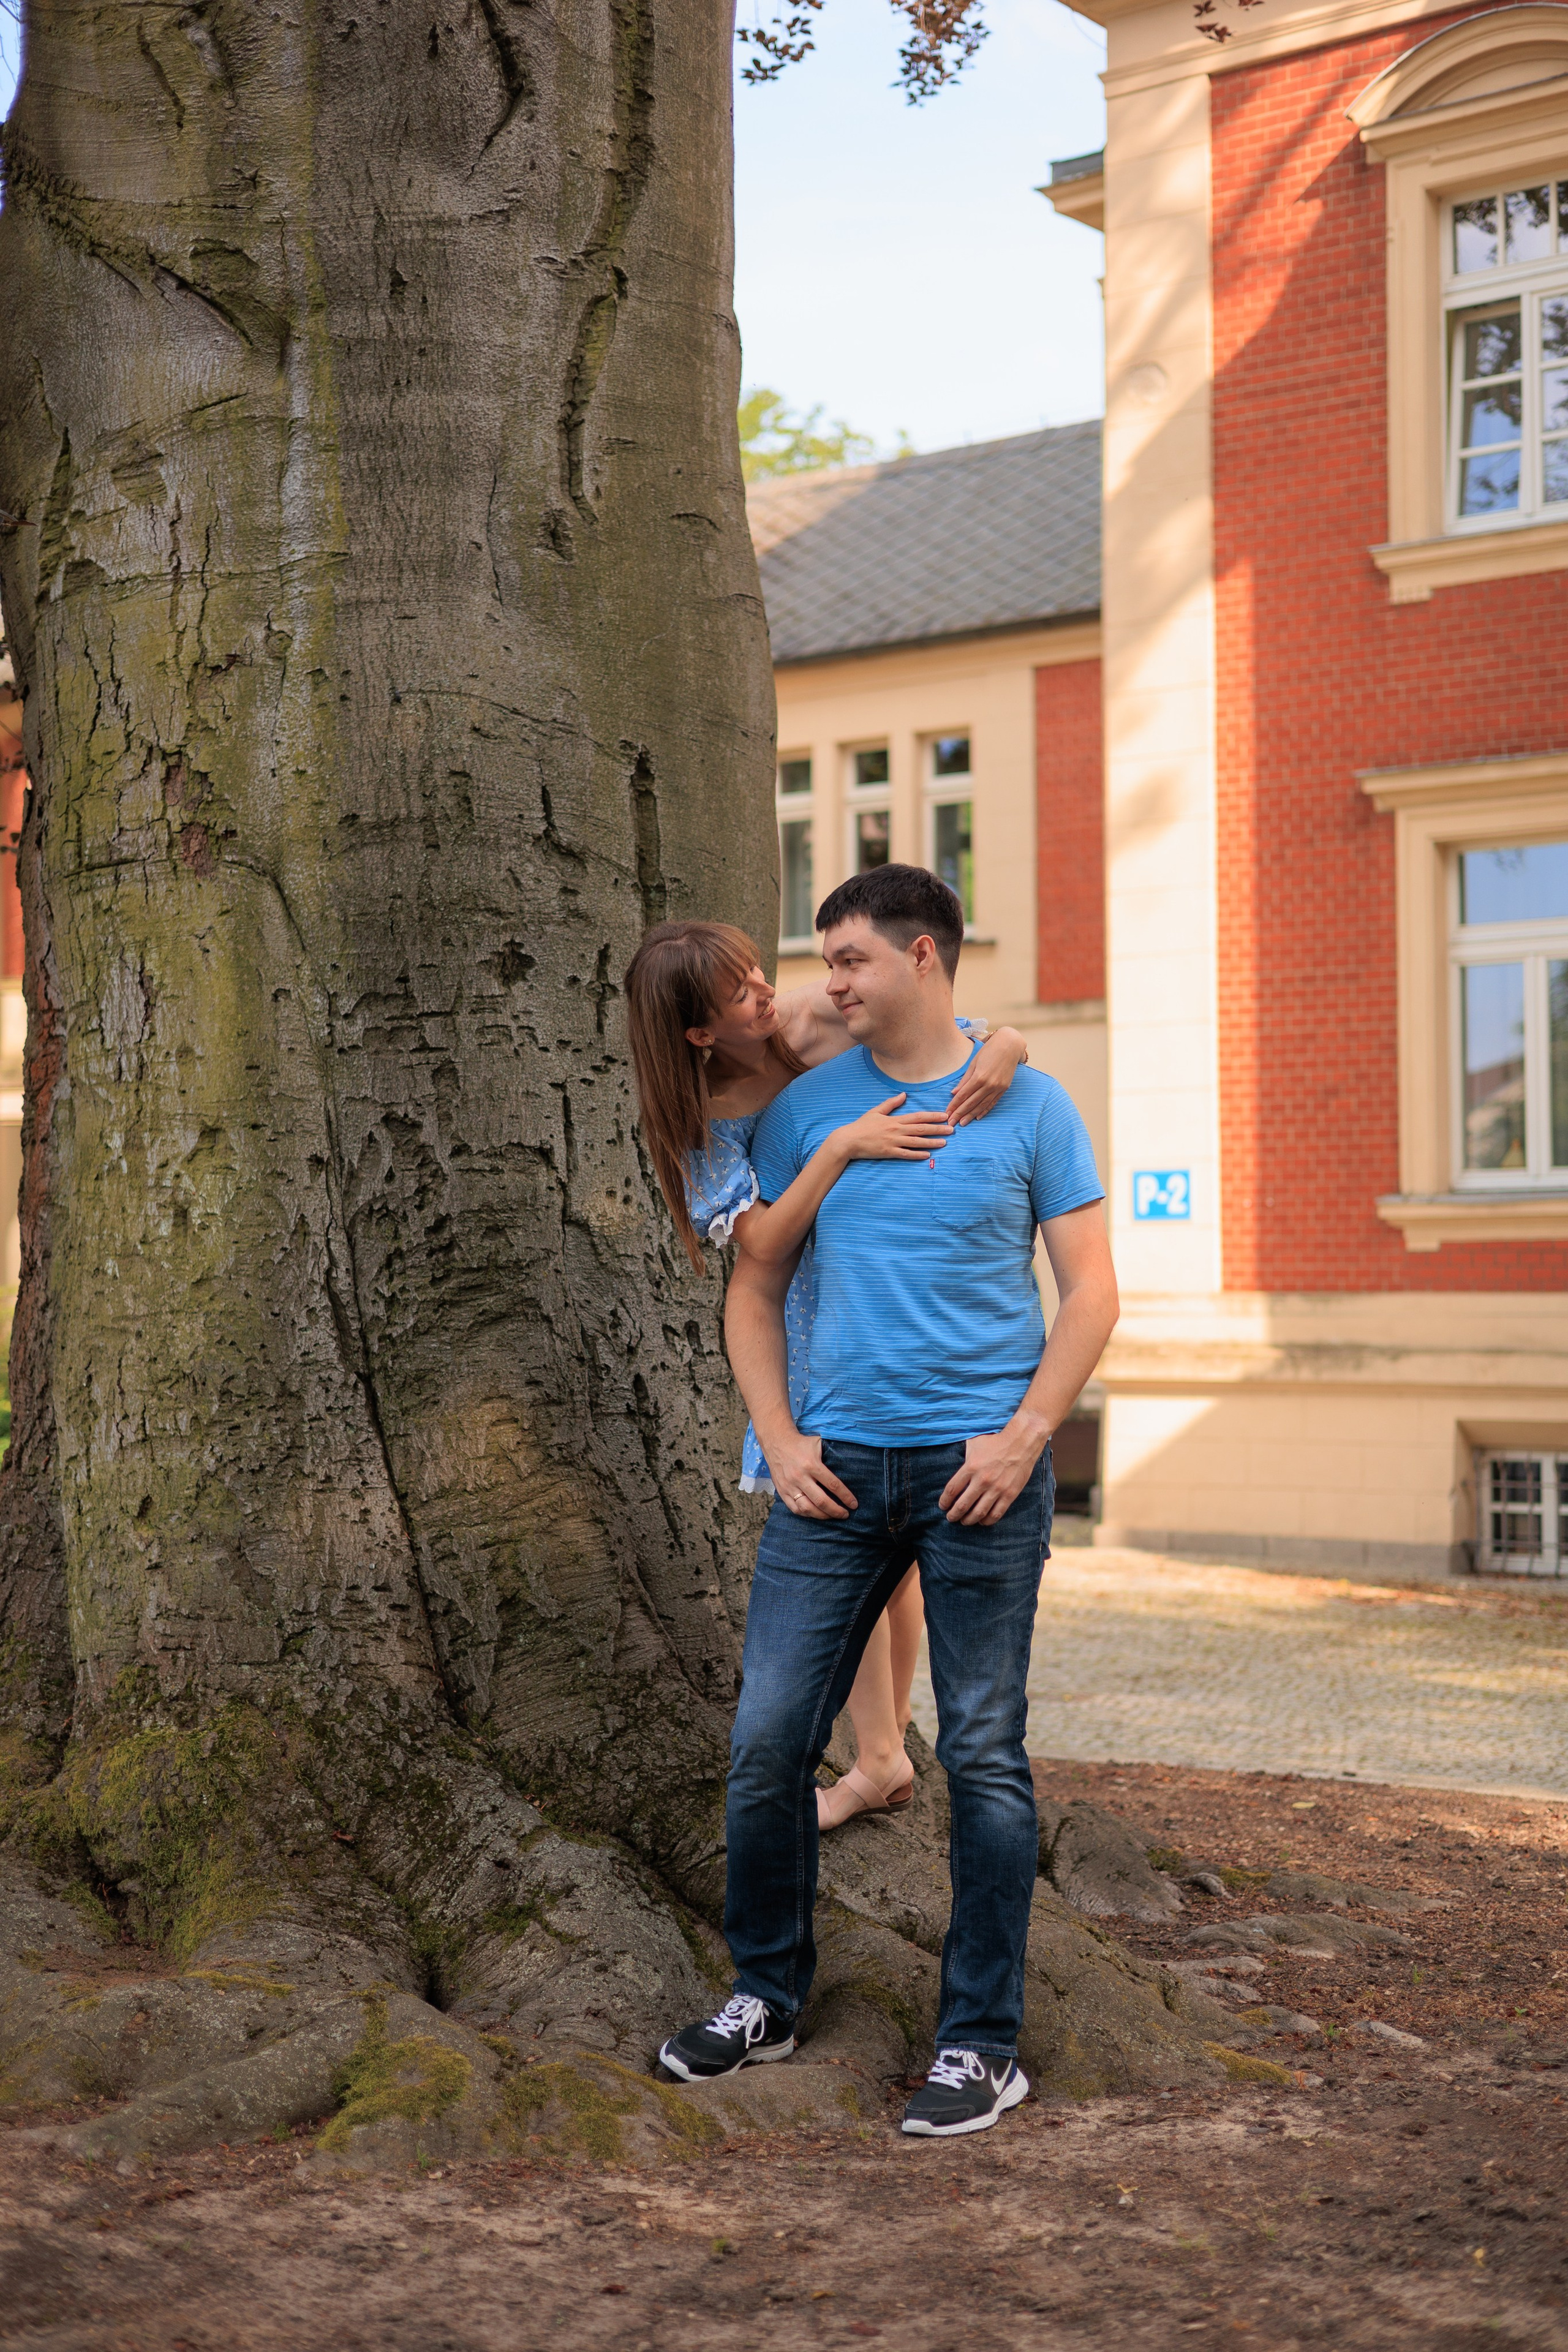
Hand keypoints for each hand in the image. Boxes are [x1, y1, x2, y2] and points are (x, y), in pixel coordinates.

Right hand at [763, 1429, 858, 1519]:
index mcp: (811, 1465)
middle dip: (836, 1510)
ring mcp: (789, 1486)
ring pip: (807, 1508)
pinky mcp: (782, 1491)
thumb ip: (832, 1454)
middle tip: (845, 1514)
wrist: (777, 1442)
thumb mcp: (818, 1443)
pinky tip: (816, 1514)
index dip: (845, 1496)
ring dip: (822, 1516)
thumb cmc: (802, 1443)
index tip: (854, 1504)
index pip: (832, 1485)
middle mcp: (800, 1477)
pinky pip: (795, 1509)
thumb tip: (850, 1465)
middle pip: (821, 1501)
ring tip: (832, 1517)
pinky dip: (807, 1514)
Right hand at [833, 1094, 953, 1162]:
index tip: (945, 1116)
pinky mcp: (888, 1152)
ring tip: (944, 1142)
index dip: (932, 1116)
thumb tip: (904, 1094)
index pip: (918, 1117)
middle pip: (921, 1129)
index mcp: (895, 1119)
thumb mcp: (876, 1111)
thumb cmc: (862, 1125)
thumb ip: (891, 1103)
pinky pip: (906, 1154)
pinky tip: (927, 1155)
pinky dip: (917, 1154)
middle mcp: (896, 1130)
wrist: (849, 1140)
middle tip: (951, 1129)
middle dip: (937, 1129)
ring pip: (916, 1142)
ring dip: (932, 1142)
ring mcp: (893, 1142)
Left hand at [939, 1415, 1048, 1525]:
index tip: (942, 1506)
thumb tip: (953, 1463)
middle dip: (953, 1514)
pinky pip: (996, 1513)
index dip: (944, 1501)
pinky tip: (982, 1521)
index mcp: (971, 1467)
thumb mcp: (974, 1444)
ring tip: (964, 1522)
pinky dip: (987, 1521)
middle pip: (962, 1505)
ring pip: (978, 1513)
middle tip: (951, 1518)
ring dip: (968, 1520)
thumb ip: (963, 1457)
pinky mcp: (1009, 1494)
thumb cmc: (995, 1441)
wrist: (1021, 1443)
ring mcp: (997, 1489)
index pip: (952, 1490)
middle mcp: (982, 1480)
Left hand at [948, 1027, 1027, 1125]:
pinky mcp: (1004, 1089)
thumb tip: (954, 1093)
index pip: (963, 1095)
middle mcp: (989, 1084)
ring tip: (962, 1123)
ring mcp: (997, 1088)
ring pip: (982, 1105)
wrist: (1010, 1045)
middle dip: (960, 1114)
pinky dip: (985, 1111)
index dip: (954, 1106)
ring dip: (971, 1115)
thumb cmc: (989, 1051)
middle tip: (951, 1124)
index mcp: (979, 1076)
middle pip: (971, 1102)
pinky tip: (978, 1117)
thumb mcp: (973, 1063)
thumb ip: (964, 1080)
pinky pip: (992, 1103)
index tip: (947, 1113)